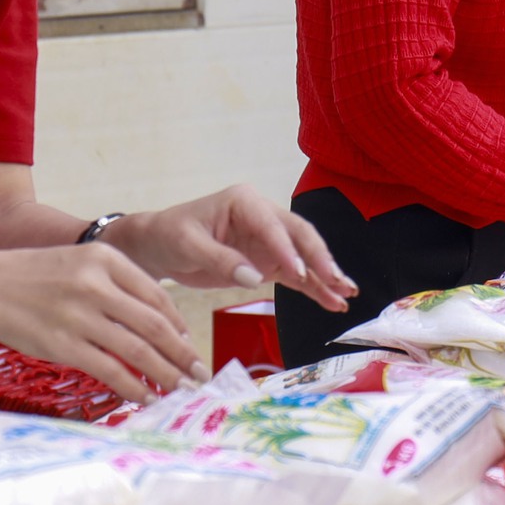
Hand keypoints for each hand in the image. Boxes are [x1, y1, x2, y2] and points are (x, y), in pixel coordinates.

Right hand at [0, 242, 206, 401]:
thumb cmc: (33, 276)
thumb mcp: (79, 264)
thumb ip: (115, 288)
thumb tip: (155, 328)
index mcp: (105, 259)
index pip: (157, 295)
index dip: (179, 324)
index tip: (190, 344)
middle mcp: (96, 284)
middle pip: (154, 324)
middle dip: (182, 353)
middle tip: (199, 373)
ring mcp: (79, 315)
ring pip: (137, 350)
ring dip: (164, 374)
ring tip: (179, 389)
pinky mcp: (63, 344)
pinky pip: (109, 370)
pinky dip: (132, 387)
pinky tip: (144, 397)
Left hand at [102, 184, 356, 311]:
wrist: (158, 246)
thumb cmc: (169, 235)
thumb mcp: (187, 245)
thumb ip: (221, 260)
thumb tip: (254, 277)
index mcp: (244, 202)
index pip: (273, 225)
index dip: (288, 248)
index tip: (299, 272)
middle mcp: (263, 217)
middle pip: (300, 236)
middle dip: (320, 259)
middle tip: (337, 281)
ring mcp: (269, 241)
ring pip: (304, 256)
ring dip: (325, 275)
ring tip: (346, 294)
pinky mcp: (268, 262)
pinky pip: (295, 275)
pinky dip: (314, 288)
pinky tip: (332, 302)